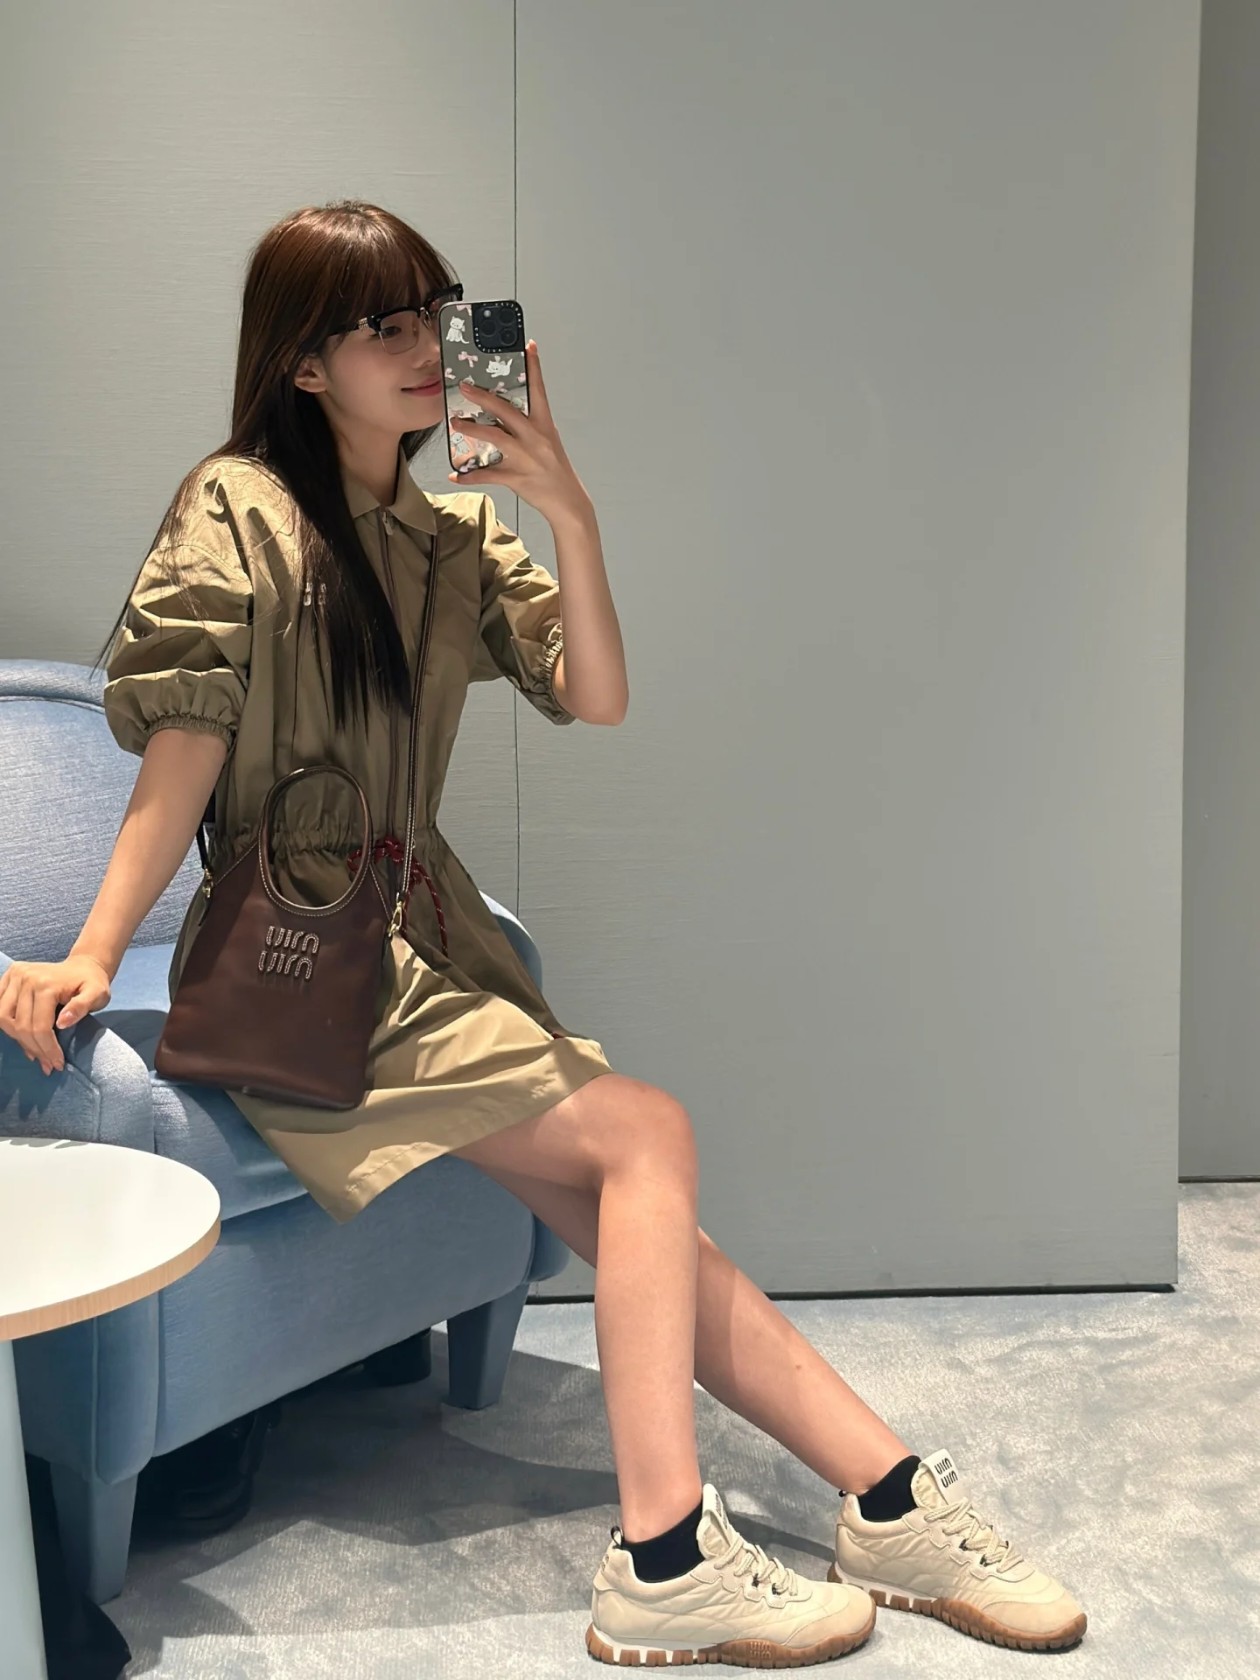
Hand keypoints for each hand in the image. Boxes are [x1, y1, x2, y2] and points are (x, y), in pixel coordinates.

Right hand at [0, 954, 112, 1075]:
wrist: (84, 966)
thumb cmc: (92, 983)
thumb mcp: (98, 994)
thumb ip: (82, 1007)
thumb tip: (62, 1023)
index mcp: (46, 984)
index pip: (40, 1026)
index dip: (47, 1049)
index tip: (57, 1064)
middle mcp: (26, 978)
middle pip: (21, 1025)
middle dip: (34, 1049)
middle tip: (48, 1064)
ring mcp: (15, 976)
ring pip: (3, 1018)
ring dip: (18, 1039)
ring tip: (35, 1052)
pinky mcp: (9, 977)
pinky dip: (7, 1025)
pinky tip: (21, 1037)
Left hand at [446, 339, 591, 524]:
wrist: (567, 502)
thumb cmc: (555, 470)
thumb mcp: (547, 442)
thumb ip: (527, 427)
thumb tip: (501, 415)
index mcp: (544, 425)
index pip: (539, 390)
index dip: (534, 367)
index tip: (528, 346)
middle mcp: (535, 438)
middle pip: (506, 411)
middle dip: (483, 397)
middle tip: (464, 387)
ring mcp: (525, 458)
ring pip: (494, 437)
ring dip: (472, 429)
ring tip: (455, 423)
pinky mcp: (516, 477)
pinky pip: (488, 475)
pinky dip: (469, 475)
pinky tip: (456, 474)